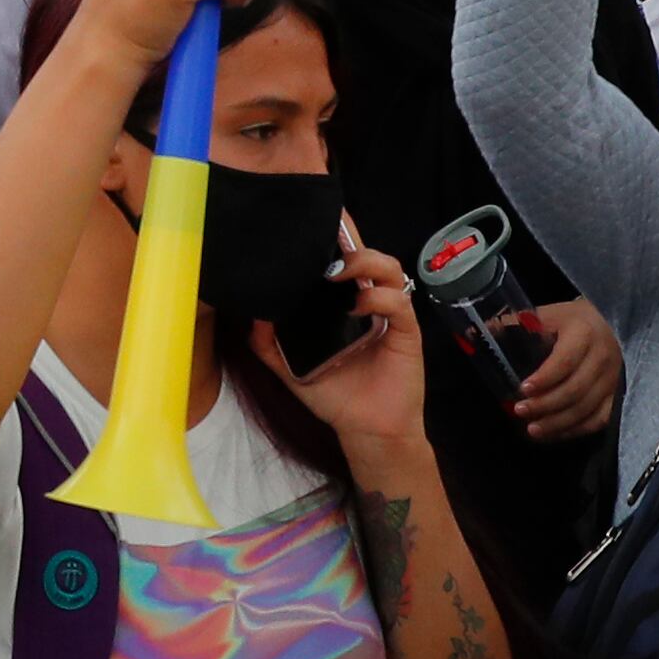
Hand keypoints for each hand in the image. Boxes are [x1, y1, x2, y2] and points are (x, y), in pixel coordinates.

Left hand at [253, 240, 428, 458]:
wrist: (366, 430)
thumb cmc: (336, 396)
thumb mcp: (292, 371)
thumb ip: (269, 347)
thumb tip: (253, 318)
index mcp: (344, 304)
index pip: (344, 260)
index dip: (335, 240)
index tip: (312, 227)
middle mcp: (368, 302)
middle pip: (368, 255)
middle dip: (350, 241)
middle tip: (324, 247)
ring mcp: (388, 315)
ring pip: (389, 270)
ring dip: (366, 262)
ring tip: (339, 271)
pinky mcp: (405, 332)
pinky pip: (399, 303)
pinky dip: (380, 298)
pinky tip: (359, 306)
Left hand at [511, 296, 622, 441]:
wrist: (606, 323)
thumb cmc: (568, 321)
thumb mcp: (544, 316)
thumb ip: (512, 326)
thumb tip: (471, 334)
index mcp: (583, 332)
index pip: (565, 360)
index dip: (544, 378)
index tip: (522, 390)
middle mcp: (603, 356)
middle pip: (575, 389)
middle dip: (545, 405)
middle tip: (519, 411)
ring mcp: (613, 378)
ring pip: (586, 409)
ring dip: (557, 423)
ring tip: (532, 430)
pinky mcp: (616, 394)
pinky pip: (598, 420)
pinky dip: (574, 430)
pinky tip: (553, 434)